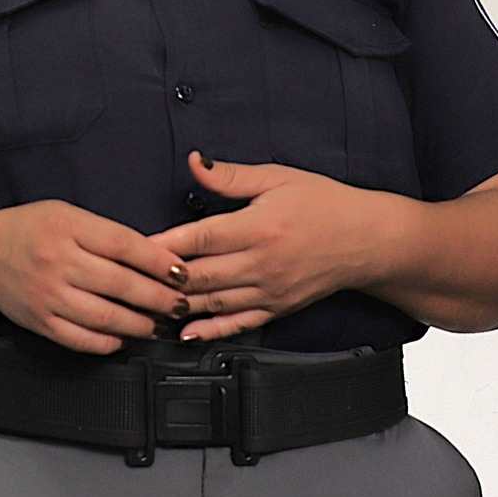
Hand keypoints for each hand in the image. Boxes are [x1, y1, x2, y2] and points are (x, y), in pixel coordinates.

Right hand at [0, 200, 191, 354]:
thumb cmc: (27, 230)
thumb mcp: (65, 213)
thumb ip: (104, 233)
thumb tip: (152, 257)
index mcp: (66, 227)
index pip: (124, 245)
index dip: (159, 261)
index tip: (181, 272)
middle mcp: (58, 262)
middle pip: (121, 284)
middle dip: (159, 297)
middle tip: (180, 302)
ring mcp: (48, 295)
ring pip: (106, 317)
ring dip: (140, 324)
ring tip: (158, 324)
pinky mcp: (41, 322)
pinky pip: (83, 339)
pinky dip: (109, 343)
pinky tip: (124, 338)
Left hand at [144, 152, 387, 341]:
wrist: (367, 239)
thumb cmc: (323, 203)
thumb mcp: (277, 177)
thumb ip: (231, 175)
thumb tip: (195, 162)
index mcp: (259, 227)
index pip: (201, 237)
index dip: (165, 244)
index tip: (136, 246)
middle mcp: (262, 263)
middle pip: (201, 274)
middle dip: (162, 279)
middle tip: (130, 278)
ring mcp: (269, 290)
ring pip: (213, 302)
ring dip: (177, 306)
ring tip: (146, 306)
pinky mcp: (277, 308)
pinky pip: (237, 324)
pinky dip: (209, 331)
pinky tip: (185, 334)